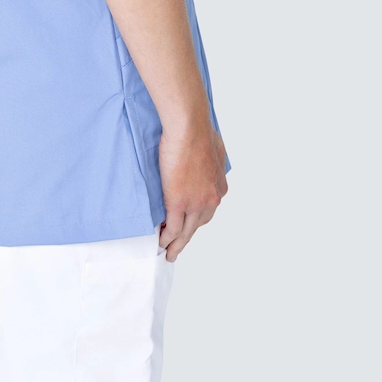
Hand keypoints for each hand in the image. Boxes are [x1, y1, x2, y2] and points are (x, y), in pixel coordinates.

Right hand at [157, 126, 227, 260]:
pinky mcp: (178, 202)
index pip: (208, 211)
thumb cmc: (200, 131)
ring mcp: (195, 203)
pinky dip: (167, 238)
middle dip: (188, 237)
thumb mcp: (216, 149)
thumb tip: (210, 161)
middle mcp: (211, 199)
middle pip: (198, 225)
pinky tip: (162, 243)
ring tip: (170, 252)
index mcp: (219, 187)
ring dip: (177, 245)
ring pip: (186, 232)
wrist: (189, 128)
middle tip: (179, 246)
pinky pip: (173, 228)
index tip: (189, 223)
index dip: (197, 219)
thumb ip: (213, 162)